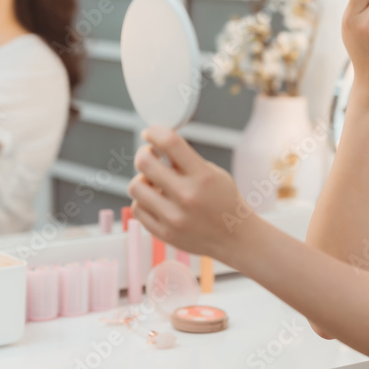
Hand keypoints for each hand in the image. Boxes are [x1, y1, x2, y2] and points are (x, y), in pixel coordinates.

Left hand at [128, 126, 248, 260]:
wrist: (233, 237)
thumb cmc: (223, 200)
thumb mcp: (212, 173)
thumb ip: (186, 160)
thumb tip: (156, 144)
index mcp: (203, 176)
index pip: (170, 142)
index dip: (154, 132)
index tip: (149, 133)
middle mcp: (187, 196)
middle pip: (144, 163)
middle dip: (144, 154)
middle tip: (149, 156)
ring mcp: (174, 217)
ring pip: (135, 186)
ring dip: (142, 180)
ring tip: (154, 182)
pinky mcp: (164, 233)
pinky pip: (137, 208)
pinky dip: (143, 201)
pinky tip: (155, 200)